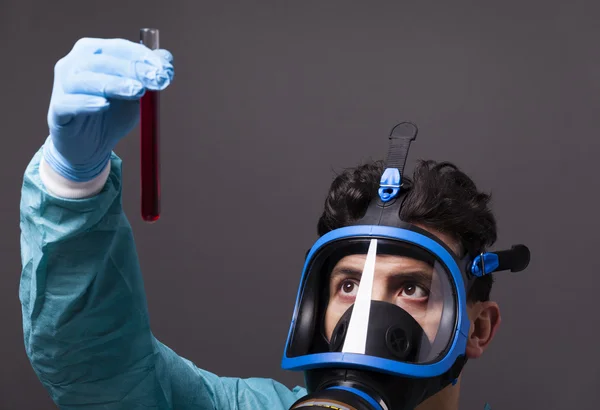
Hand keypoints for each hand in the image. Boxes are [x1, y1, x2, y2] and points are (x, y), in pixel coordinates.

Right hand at [43, 37, 173, 180]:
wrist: (91, 147)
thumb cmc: (112, 115)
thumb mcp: (135, 94)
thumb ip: (148, 76)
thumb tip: (166, 58)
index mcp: (93, 53)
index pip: (118, 47)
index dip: (143, 56)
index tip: (166, 69)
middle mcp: (74, 64)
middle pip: (102, 59)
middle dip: (133, 68)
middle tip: (156, 80)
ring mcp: (62, 86)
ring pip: (85, 79)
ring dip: (113, 83)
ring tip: (136, 91)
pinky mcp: (57, 111)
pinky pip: (69, 104)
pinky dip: (86, 103)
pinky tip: (103, 105)